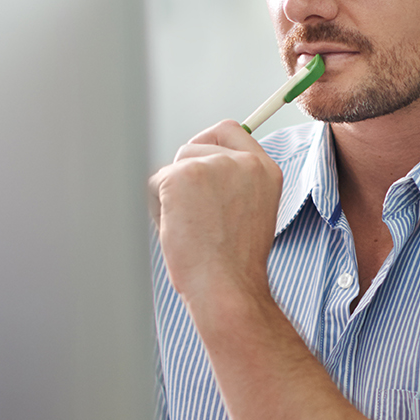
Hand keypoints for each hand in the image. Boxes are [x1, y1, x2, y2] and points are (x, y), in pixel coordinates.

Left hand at [147, 121, 282, 307]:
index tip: (199, 161)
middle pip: (193, 146)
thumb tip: (199, 171)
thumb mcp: (251, 213)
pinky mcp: (182, 176)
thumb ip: (233, 184)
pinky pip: (154, 183)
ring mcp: (212, 165)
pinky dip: (158, 208)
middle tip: (195, 216)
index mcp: (265, 170)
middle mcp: (243, 161)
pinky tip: (178, 231)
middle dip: (184, 176)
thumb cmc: (234, 264)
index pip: (231, 131)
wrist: (227, 288)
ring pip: (173, 167)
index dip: (209, 142)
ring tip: (190, 228)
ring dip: (171, 195)